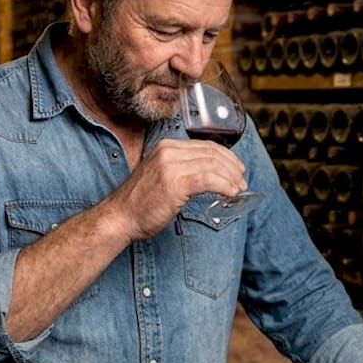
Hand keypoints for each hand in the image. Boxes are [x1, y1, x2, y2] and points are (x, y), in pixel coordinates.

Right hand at [103, 138, 246, 239]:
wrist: (120, 217)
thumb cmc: (140, 202)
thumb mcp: (160, 175)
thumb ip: (181, 169)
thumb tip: (210, 173)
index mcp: (166, 146)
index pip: (205, 146)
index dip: (226, 156)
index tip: (237, 169)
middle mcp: (169, 151)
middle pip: (212, 153)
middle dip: (232, 167)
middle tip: (242, 181)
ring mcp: (171, 166)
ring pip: (213, 165)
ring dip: (231, 178)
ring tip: (238, 189)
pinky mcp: (175, 183)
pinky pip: (208, 179)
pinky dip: (224, 185)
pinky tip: (230, 193)